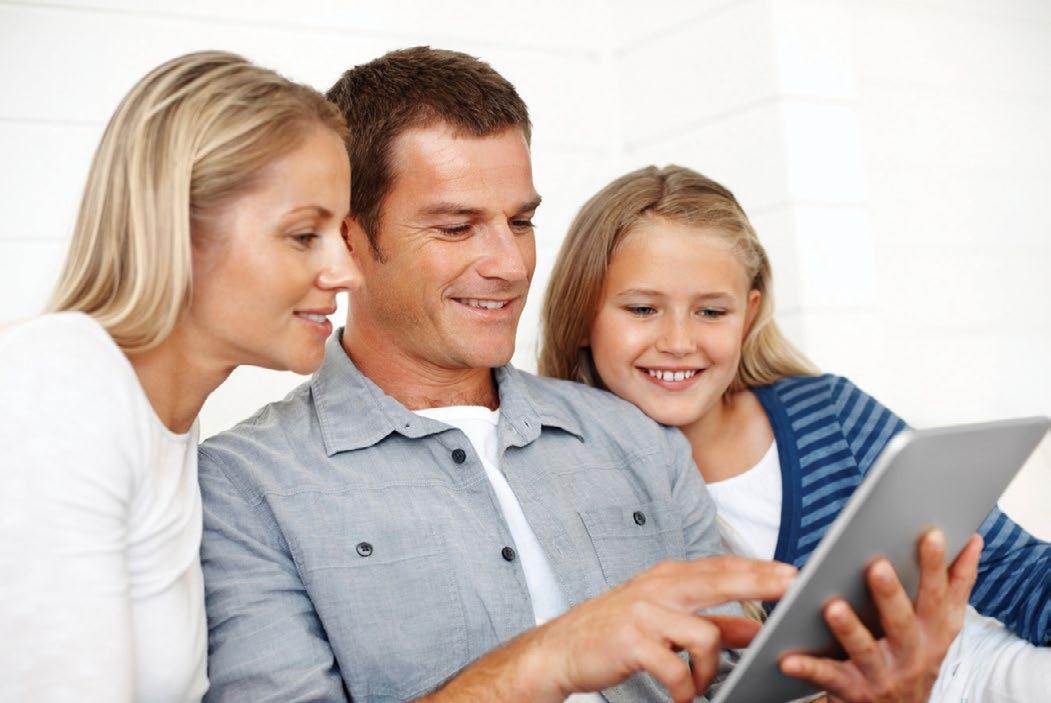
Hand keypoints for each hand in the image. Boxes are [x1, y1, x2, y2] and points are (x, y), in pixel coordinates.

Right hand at [422, 556, 795, 702]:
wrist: (560, 650)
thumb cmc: (614, 633)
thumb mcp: (662, 619)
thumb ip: (708, 623)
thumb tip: (752, 630)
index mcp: (665, 578)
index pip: (719, 567)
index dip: (756, 568)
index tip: (791, 572)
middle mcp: (656, 588)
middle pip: (719, 580)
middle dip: (759, 583)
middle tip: (791, 589)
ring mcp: (644, 613)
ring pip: (705, 637)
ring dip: (709, 671)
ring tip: (697, 685)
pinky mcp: (633, 643)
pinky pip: (678, 671)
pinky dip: (686, 690)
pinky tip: (680, 695)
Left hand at [780, 530, 982, 702]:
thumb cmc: (915, 658)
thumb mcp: (941, 627)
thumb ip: (956, 585)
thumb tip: (973, 540)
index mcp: (933, 632)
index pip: (937, 595)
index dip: (937, 566)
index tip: (933, 535)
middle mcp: (912, 654)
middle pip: (902, 622)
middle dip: (891, 595)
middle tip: (877, 567)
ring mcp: (883, 674)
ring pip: (865, 650)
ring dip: (849, 629)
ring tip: (833, 607)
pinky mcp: (853, 691)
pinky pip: (828, 677)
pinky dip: (809, 668)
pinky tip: (788, 659)